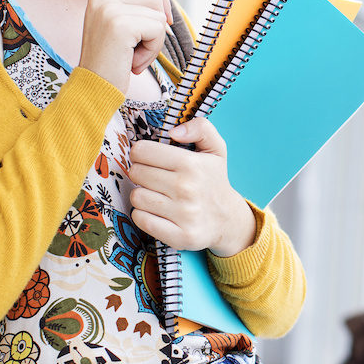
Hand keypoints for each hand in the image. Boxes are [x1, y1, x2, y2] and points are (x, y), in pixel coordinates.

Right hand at [78, 0, 171, 94]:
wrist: (94, 89)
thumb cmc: (112, 62)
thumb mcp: (124, 27)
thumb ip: (139, 2)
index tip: (157, 20)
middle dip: (159, 20)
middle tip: (145, 42)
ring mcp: (109, 10)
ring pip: (159, 13)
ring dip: (155, 39)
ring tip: (135, 54)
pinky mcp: (120, 25)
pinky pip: (157, 30)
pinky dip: (152, 50)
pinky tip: (134, 63)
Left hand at [127, 118, 256, 256]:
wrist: (228, 219)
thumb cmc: (214, 181)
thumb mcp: (215, 149)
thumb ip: (200, 127)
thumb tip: (174, 132)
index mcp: (191, 164)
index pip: (141, 151)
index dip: (141, 154)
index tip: (150, 160)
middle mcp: (187, 188)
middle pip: (136, 173)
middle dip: (141, 174)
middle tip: (154, 178)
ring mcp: (183, 214)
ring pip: (136, 197)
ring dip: (142, 195)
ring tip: (157, 195)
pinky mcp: (179, 236)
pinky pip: (140, 219)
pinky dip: (142, 215)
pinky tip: (156, 212)